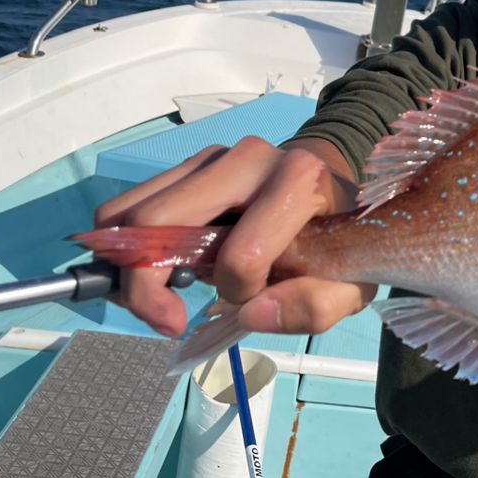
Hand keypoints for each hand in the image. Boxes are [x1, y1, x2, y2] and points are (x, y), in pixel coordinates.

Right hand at [93, 136, 374, 337]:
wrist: (331, 187)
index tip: (255, 300)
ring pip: (128, 213)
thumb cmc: (339, 238)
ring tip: (161, 296)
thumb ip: (314, 306)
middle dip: (147, 287)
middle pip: (156, 223)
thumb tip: (251, 313)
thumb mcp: (350, 284)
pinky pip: (126, 208)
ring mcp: (211, 158)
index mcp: (298, 181)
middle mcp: (249, 158)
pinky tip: (161, 269)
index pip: (241, 256)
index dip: (241, 293)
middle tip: (168, 319)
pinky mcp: (188, 166)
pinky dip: (126, 248)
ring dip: (128, 269)